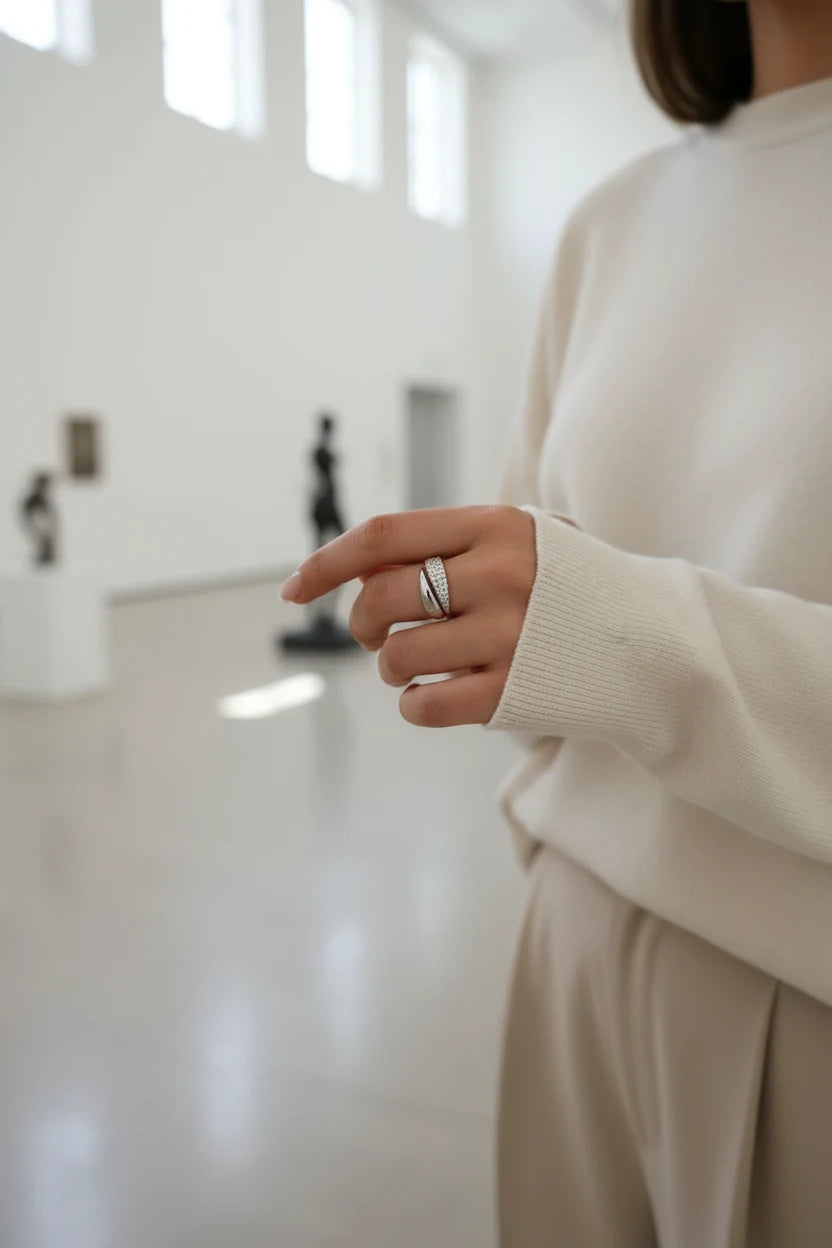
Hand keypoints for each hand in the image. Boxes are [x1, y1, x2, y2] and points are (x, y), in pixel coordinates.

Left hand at [280, 505, 543, 726]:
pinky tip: (433, 696)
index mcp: (493, 525)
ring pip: (396, 657)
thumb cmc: (568, 587)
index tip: (294, 589)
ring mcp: (509, 635)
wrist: (654, 640)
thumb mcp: (519, 540)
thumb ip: (448, 544)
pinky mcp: (516, 690)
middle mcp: (499, 574)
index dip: (327, 563)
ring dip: (389, 667)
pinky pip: (425, 706)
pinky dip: (413, 706)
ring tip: (413, 666)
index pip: (384, 537)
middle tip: (371, 635)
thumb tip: (360, 571)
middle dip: (359, 624)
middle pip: (380, 599)